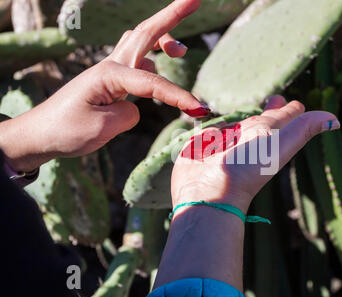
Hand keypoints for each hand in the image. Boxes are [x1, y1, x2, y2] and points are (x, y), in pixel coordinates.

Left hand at [0, 0, 207, 172]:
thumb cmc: (66, 131)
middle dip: (172, 15)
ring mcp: (110, 70)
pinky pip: (138, 60)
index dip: (178, 95)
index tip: (199, 109)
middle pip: (146, 33)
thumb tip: (136, 106)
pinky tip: (160, 67)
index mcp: (108, 75)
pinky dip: (154, 58)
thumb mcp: (100, 128)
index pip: (153, 82)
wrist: (40, 134)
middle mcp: (111, 66)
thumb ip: (128, 114)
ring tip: (182, 50)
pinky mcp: (110, 80)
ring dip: (163, 35)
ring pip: (141, 41)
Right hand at [171, 95, 340, 215]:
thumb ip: (303, 128)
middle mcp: (247, 139)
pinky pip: (207, 130)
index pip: (283, 117)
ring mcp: (224, 143)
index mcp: (267, 134)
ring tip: (242, 114)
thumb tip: (336, 121)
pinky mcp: (200, 146)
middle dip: (267, 109)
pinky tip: (210, 127)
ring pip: (233, 123)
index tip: (293, 102)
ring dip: (237, 118)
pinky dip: (209, 128)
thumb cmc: (249, 166)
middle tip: (272, 99)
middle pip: (260, 120)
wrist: (210, 190)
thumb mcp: (281, 144)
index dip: (289, 108)